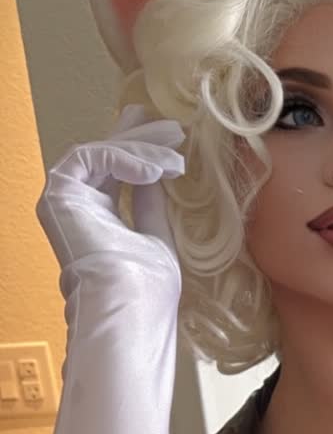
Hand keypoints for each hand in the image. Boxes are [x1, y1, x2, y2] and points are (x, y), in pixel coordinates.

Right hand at [37, 104, 185, 297]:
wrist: (128, 303)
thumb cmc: (145, 285)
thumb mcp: (155, 234)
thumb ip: (149, 201)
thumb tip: (154, 168)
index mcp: (99, 219)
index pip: (114, 173)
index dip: (138, 150)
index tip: (168, 137)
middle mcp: (78, 208)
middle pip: (105, 158)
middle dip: (140, 138)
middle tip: (172, 129)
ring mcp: (65, 201)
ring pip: (100, 155)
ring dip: (139, 149)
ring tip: (172, 157)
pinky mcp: (58, 195)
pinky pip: (90, 158)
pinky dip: (124, 158)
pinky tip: (153, 170)